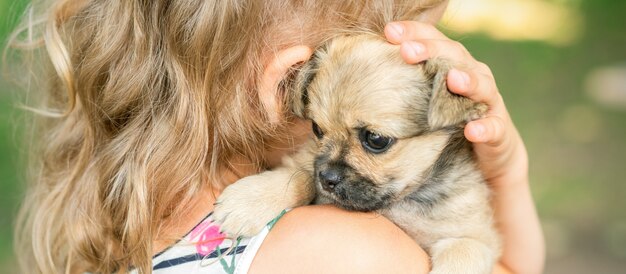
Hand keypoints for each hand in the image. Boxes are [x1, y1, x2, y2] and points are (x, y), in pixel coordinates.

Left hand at [384, 21, 527, 187]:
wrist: (488, 154)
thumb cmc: (449, 120)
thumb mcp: (426, 100)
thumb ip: (405, 84)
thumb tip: (362, 74)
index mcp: (452, 65)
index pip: (434, 40)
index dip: (414, 33)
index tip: (388, 31)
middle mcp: (473, 76)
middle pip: (454, 56)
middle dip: (432, 51)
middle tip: (408, 50)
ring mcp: (488, 102)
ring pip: (481, 85)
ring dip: (466, 81)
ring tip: (451, 79)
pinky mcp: (498, 131)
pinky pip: (493, 128)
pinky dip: (484, 128)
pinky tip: (471, 130)